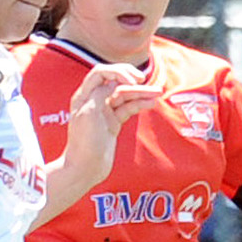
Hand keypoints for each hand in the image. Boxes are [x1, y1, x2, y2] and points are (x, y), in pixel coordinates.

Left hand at [64, 64, 161, 184]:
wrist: (85, 168)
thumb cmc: (84, 142)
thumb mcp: (90, 113)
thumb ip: (101, 93)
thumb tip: (116, 81)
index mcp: (84, 95)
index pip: (101, 72)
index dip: (117, 72)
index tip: (131, 82)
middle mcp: (94, 100)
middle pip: (114, 81)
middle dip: (130, 78)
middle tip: (143, 79)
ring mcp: (105, 112)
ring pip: (124, 96)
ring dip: (140, 92)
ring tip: (158, 92)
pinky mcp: (113, 123)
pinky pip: (128, 109)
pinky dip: (140, 104)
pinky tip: (151, 103)